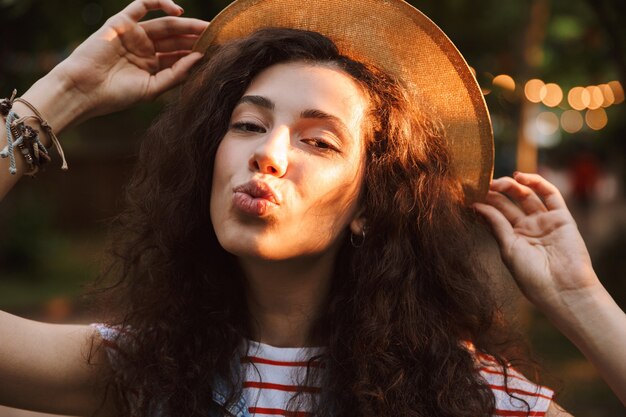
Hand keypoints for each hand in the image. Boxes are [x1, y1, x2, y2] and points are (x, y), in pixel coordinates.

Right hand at [51, 0, 207, 120]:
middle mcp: (145, 49)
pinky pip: (142, 6)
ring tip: (206, 27)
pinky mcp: (121, 22)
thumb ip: (176, 73)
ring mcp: (134, 35)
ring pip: (165, 24)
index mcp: (152, 66)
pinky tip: (177, 10)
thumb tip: (200, 57)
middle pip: (176, 39)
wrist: (84, 90)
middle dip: (196, 37)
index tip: (217, 52)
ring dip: (186, 23)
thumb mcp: (152, 88)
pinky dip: (159, 2)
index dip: (197, 52)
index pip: (179, 56)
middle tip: (217, 36)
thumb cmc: (116, 95)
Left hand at [473, 172, 600, 310]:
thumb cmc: (533, 277)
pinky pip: (550, 195)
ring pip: (527, 195)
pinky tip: (520, 177)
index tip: (468, 192)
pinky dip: (537, 182)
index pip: (495, 214)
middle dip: (495, 192)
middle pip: (509, 203)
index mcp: (512, 238)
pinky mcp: (562, 217)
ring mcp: (545, 221)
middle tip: (481, 183)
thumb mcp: (508, 249)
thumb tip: (477, 205)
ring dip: (512, 185)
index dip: (484, 202)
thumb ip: (496, 225)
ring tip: (497, 181)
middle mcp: (528, 228)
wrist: (563, 290)